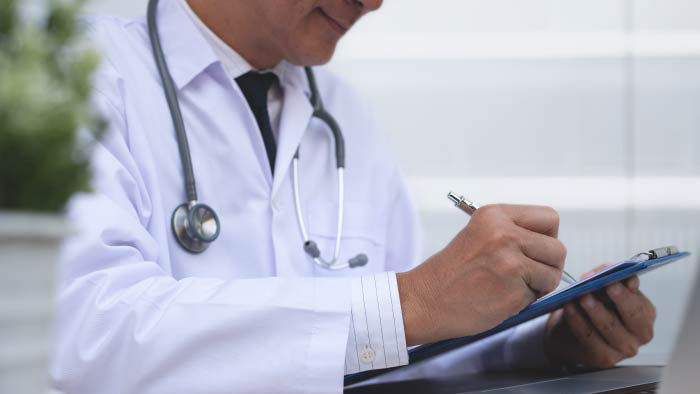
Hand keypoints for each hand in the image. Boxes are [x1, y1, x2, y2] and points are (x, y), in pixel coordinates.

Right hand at [397, 204, 565, 345]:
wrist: (425, 300)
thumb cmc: (451, 272)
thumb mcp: (479, 234)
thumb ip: (512, 232)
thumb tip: (549, 243)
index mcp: (494, 216)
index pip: (549, 218)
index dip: (547, 237)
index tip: (536, 249)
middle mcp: (503, 234)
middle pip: (557, 248)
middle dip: (549, 265)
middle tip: (531, 275)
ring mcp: (509, 262)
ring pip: (552, 273)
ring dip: (539, 285)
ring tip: (511, 286)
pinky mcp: (512, 290)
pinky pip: (537, 296)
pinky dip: (523, 301)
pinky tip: (499, 297)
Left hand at [544, 265, 656, 368]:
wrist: (572, 331)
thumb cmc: (593, 306)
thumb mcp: (605, 290)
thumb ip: (615, 279)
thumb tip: (628, 277)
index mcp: (645, 313)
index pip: (639, 300)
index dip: (626, 288)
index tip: (615, 278)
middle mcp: (641, 334)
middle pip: (632, 315)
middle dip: (618, 298)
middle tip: (604, 285)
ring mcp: (625, 349)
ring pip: (610, 327)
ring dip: (595, 310)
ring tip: (582, 296)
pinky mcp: (605, 358)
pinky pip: (590, 338)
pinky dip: (578, 321)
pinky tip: (569, 308)